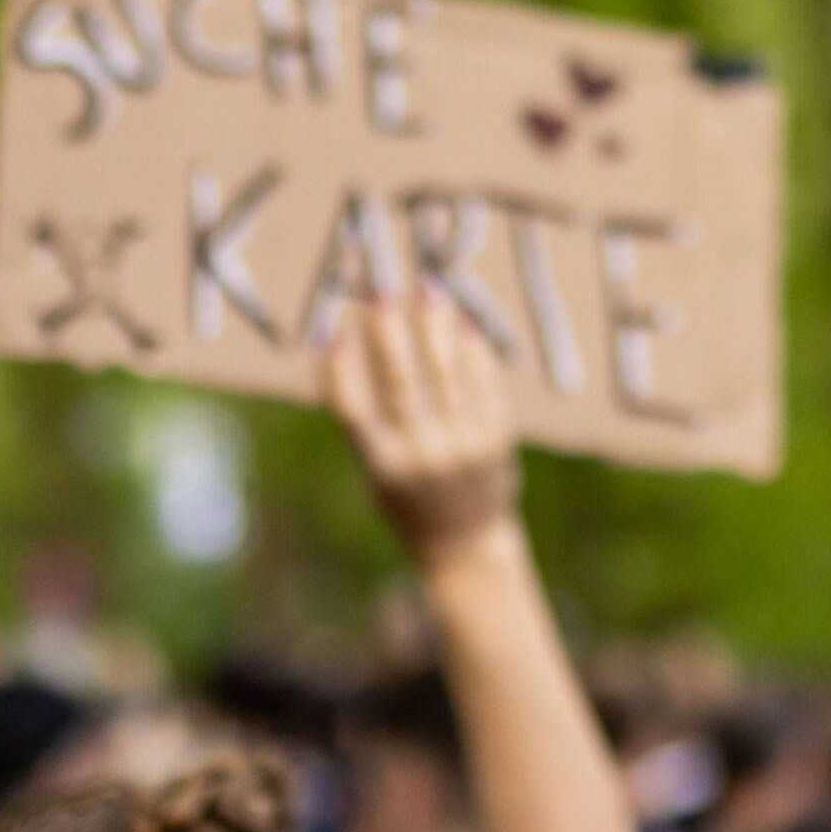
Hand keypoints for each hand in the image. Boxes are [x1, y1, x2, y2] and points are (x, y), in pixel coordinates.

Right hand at [328, 288, 520, 563]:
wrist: (466, 543)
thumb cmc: (407, 498)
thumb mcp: (374, 471)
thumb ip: (364, 420)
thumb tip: (345, 345)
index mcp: (382, 467)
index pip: (354, 410)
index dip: (342, 368)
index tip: (334, 327)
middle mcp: (422, 456)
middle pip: (402, 383)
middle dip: (390, 332)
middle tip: (382, 288)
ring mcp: (463, 446)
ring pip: (447, 375)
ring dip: (435, 327)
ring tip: (427, 288)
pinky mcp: (496, 438)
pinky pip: (483, 383)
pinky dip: (471, 349)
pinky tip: (462, 320)